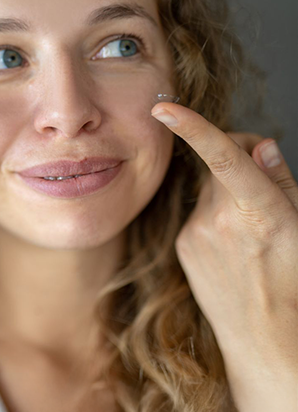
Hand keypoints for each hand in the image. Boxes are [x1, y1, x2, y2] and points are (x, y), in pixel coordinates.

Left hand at [150, 103, 297, 409]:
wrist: (268, 341)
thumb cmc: (297, 284)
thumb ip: (281, 182)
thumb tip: (261, 146)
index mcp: (259, 214)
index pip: (223, 159)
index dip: (193, 127)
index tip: (164, 107)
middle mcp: (220, 221)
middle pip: (218, 166)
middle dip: (237, 161)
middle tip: (262, 183)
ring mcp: (196, 235)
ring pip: (207, 191)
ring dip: (225, 194)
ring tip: (250, 232)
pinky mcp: (182, 246)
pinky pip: (196, 214)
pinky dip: (213, 217)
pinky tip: (232, 247)